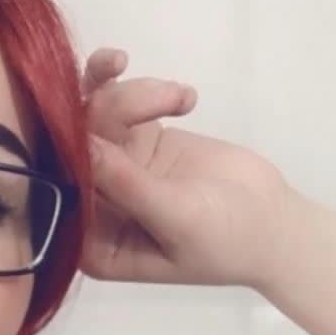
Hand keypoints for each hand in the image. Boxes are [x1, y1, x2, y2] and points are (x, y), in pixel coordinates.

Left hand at [78, 47, 293, 287]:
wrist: (271, 222)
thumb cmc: (224, 240)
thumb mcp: (176, 219)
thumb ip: (128, 185)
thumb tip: (81, 147)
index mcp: (95, 245)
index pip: (65, 194)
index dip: (69, 155)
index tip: (96, 127)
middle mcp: (95, 207)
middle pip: (77, 144)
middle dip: (110, 110)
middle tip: (159, 96)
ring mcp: (115, 170)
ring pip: (98, 115)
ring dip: (136, 94)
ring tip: (181, 97)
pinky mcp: (139, 141)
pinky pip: (122, 102)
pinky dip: (151, 89)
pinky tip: (187, 99)